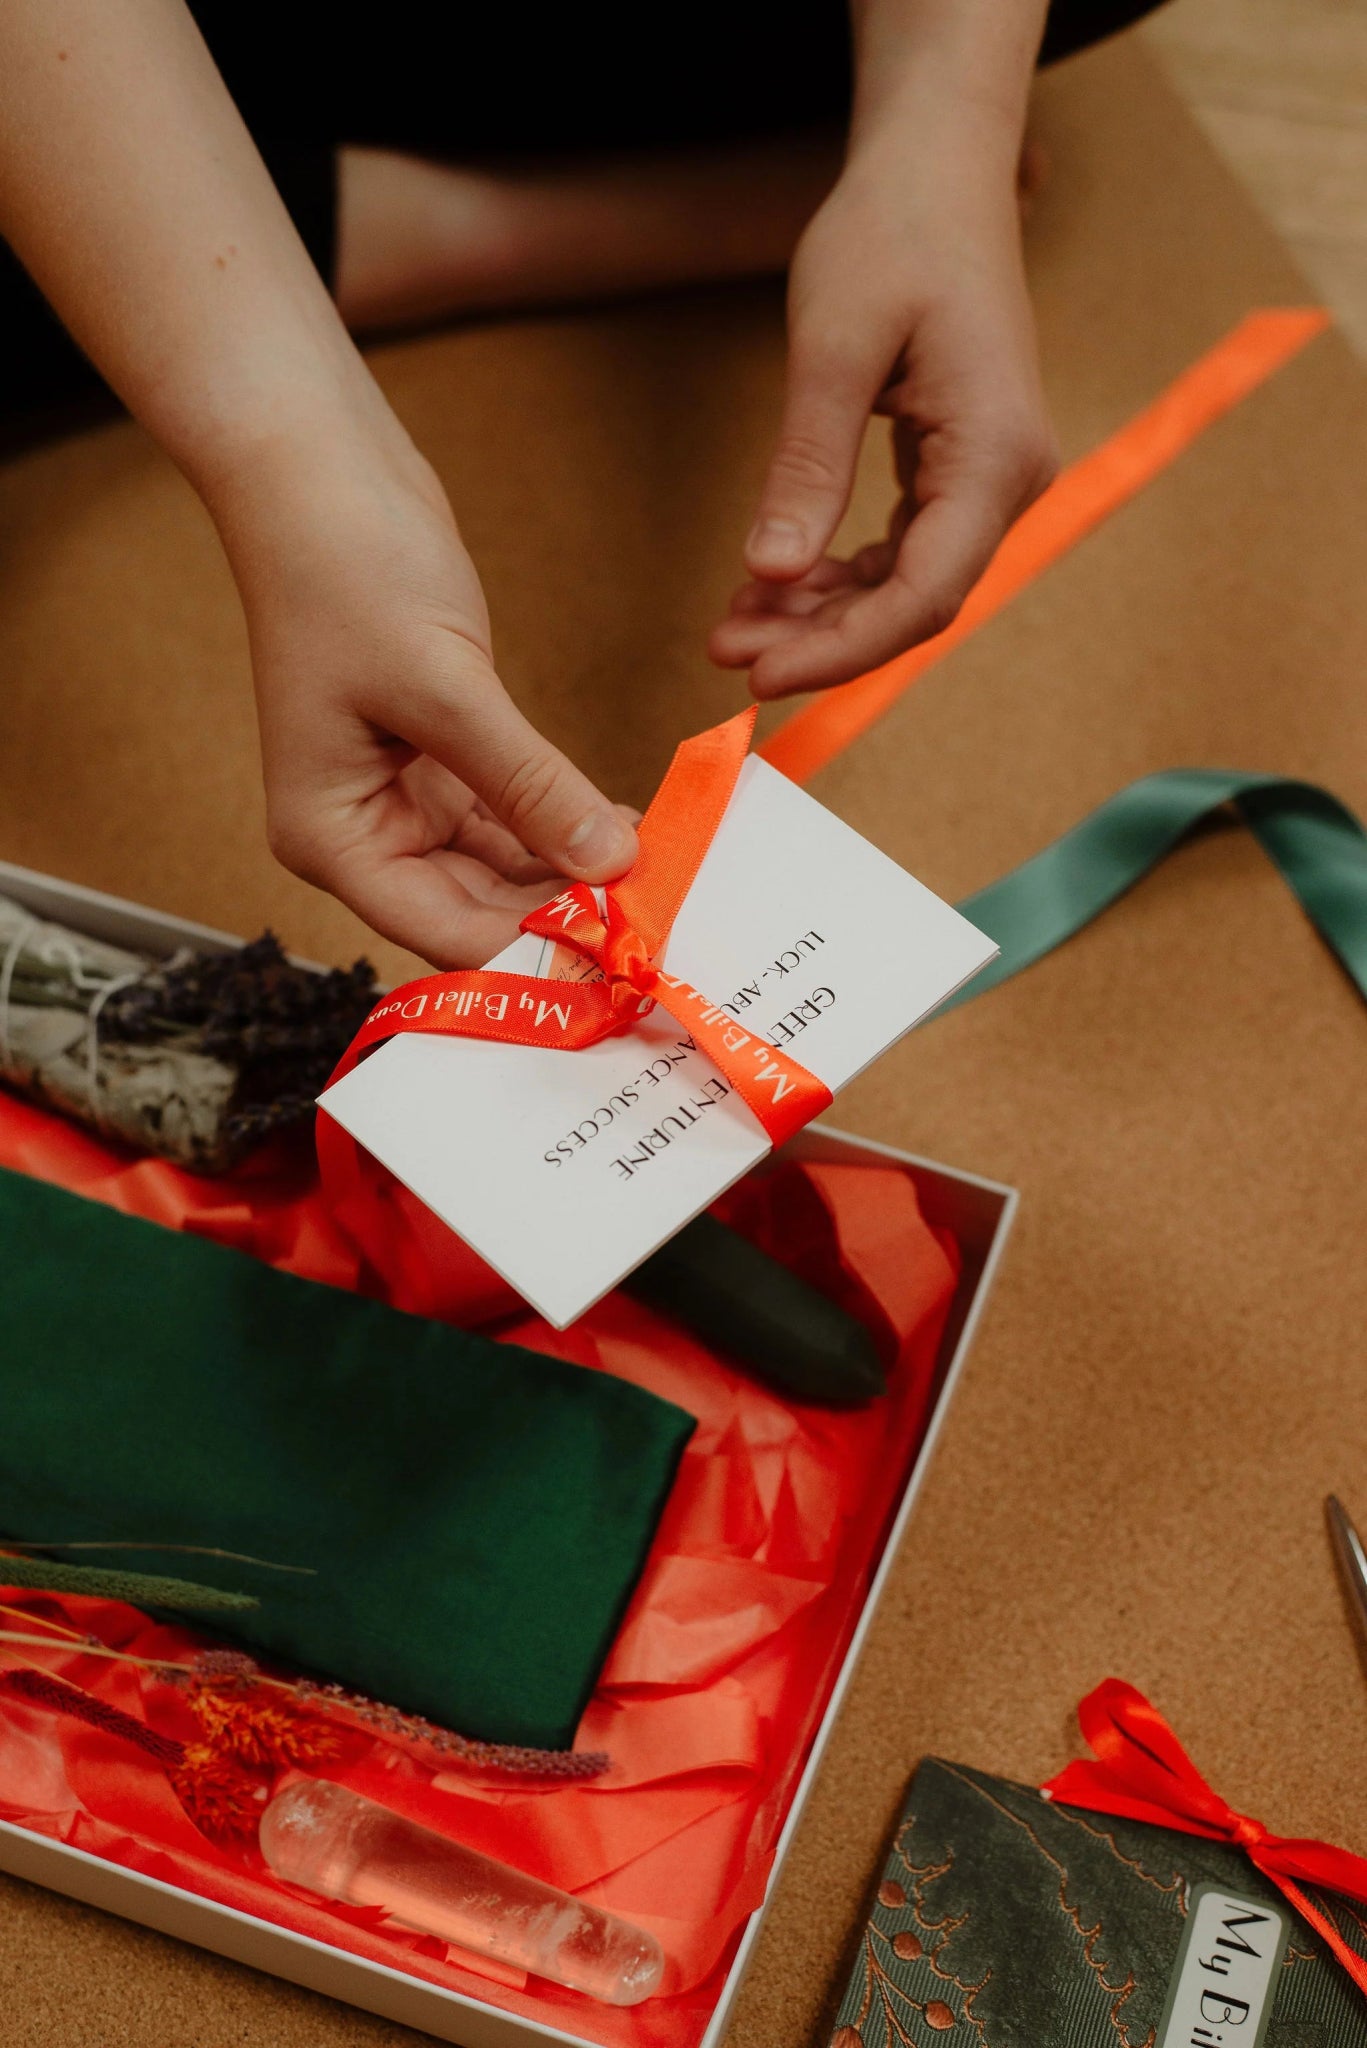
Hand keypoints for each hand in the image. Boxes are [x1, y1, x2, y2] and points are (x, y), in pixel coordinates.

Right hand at [214, 428, 637, 967]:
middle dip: (563, 912)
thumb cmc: (345, 568)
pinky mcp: (441, 760)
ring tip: (657, 868)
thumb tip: (608, 866)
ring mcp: (401, 799)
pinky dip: (563, 823)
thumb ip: (529, 785)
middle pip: (476, 911)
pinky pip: (512, 817)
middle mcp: (362, 834)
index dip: (532, 947)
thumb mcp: (447, 687)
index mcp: (332, 838)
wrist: (319, 468)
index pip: (443, 933)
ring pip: (502, 868)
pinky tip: (623, 826)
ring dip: (573, 871)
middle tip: (660, 912)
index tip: (621, 949)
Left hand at [709, 124, 1056, 699]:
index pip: (925, 593)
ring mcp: (987, 479)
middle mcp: (1008, 479)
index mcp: (994, 453)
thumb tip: (774, 575)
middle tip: (723, 649)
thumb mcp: (834, 345)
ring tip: (733, 623)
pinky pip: (900, 550)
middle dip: (819, 640)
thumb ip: (808, 466)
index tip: (759, 673)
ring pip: (904, 585)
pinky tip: (772, 584)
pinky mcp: (957, 472)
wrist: (938, 171)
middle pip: (915, 602)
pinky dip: (836, 576)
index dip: (842, 649)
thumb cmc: (893, 234)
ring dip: (820, 615)